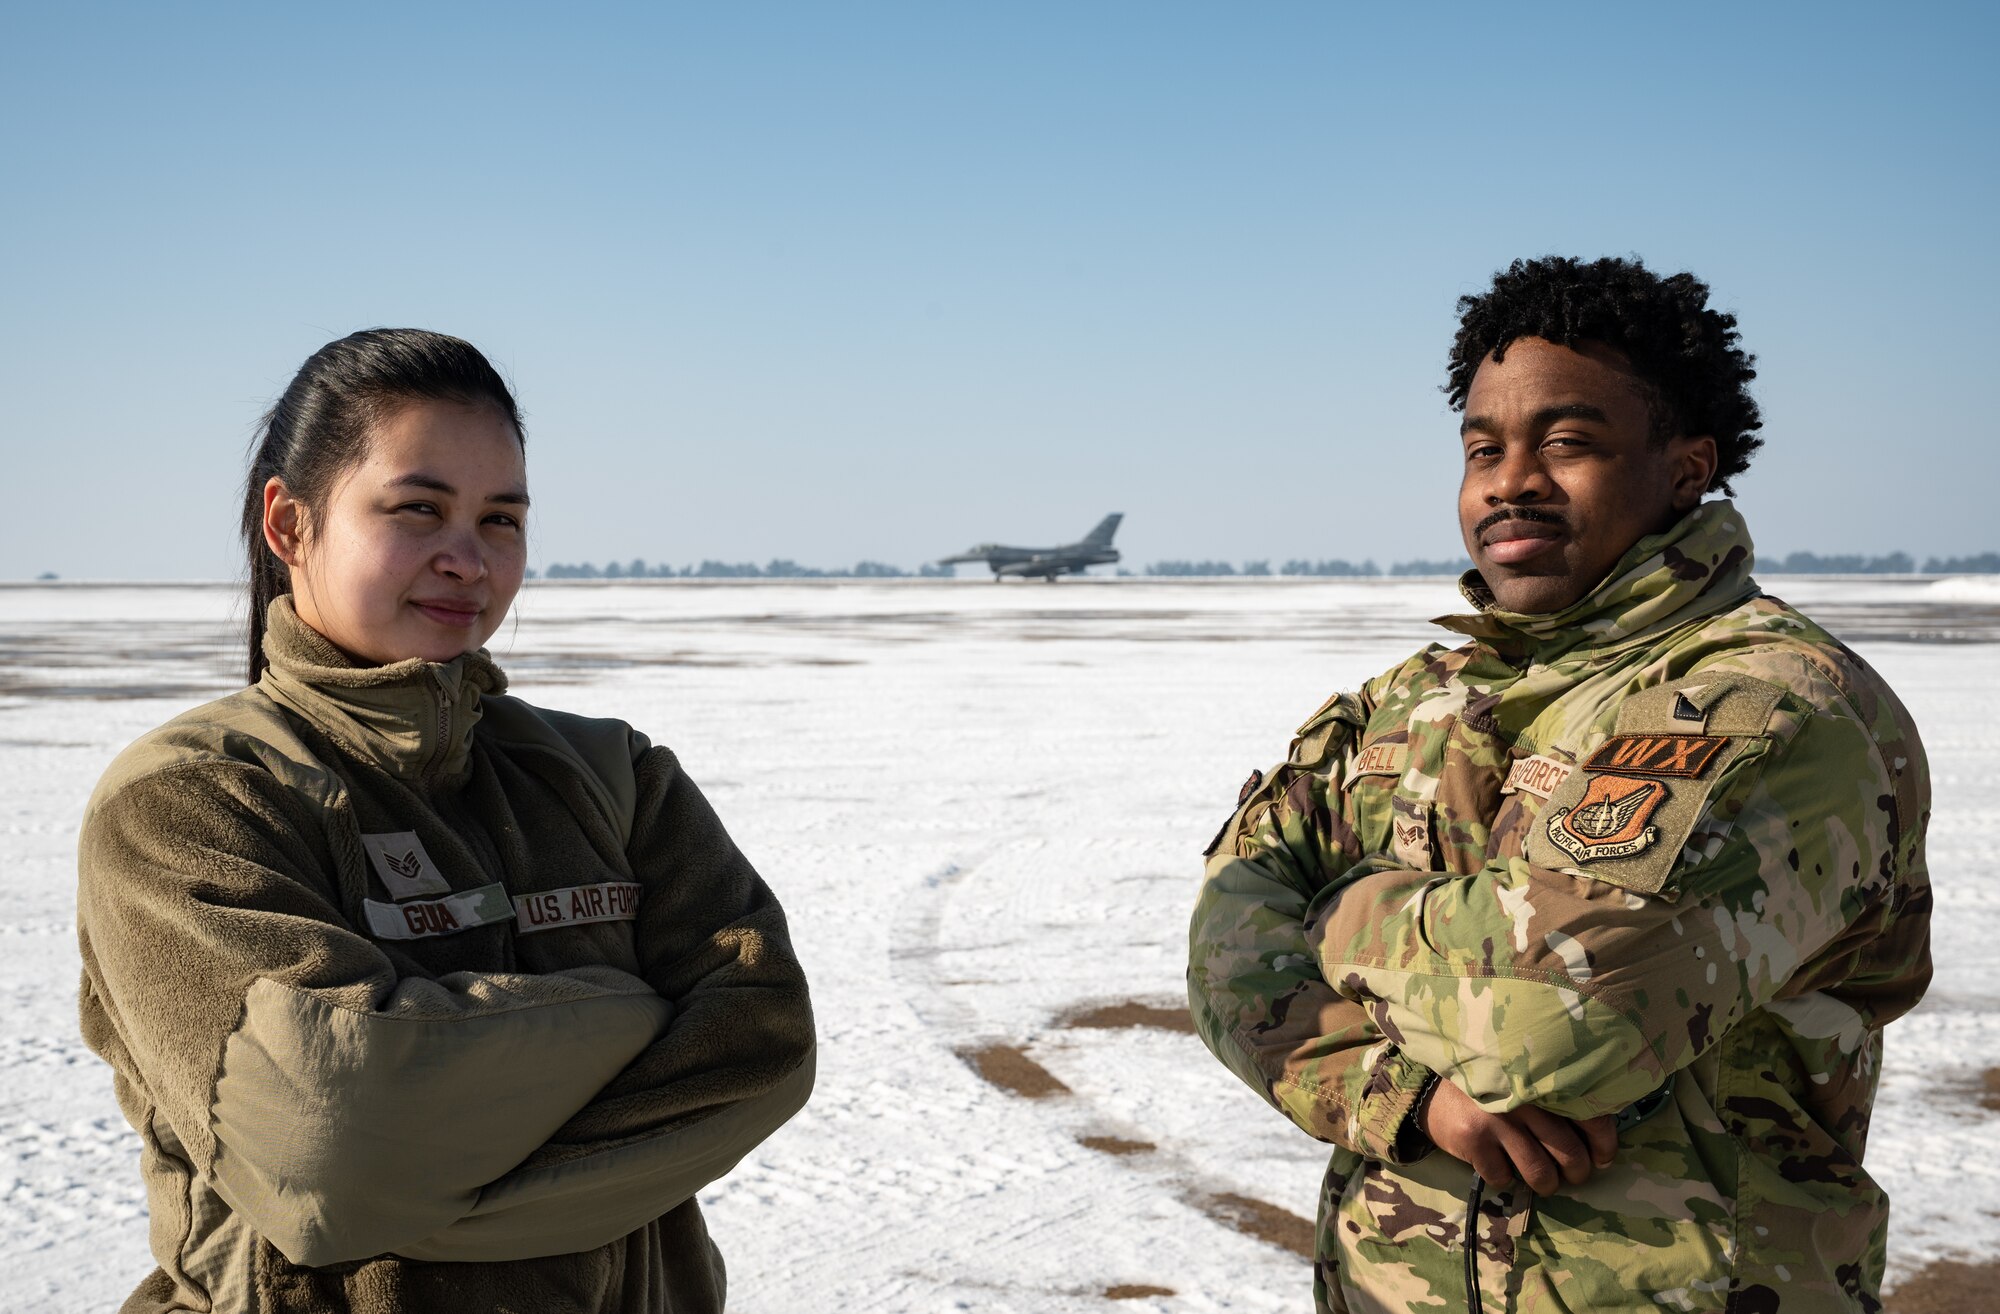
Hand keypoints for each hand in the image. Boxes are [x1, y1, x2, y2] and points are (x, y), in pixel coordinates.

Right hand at [1418, 1079, 1616, 1194]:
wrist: (1432, 1087)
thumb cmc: (1493, 1091)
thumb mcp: (1527, 1086)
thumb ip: (1557, 1103)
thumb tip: (1596, 1143)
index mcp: (1544, 1082)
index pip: (1590, 1117)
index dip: (1603, 1145)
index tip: (1602, 1158)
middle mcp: (1525, 1098)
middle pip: (1569, 1153)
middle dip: (1576, 1173)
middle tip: (1571, 1174)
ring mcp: (1498, 1119)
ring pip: (1540, 1173)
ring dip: (1546, 1185)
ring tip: (1542, 1180)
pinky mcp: (1474, 1139)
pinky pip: (1503, 1178)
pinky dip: (1505, 1179)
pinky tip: (1499, 1164)